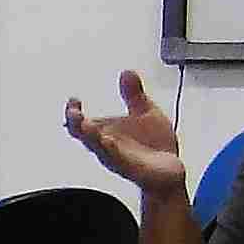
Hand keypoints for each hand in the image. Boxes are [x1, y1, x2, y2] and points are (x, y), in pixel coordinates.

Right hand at [61, 70, 185, 198]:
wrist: (171, 170)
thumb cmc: (155, 146)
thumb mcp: (146, 112)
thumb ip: (134, 94)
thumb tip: (127, 72)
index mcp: (105, 133)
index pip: (81, 124)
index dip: (73, 112)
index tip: (73, 100)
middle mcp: (106, 146)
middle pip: (83, 136)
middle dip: (76, 123)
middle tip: (73, 112)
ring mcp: (117, 158)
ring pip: (98, 147)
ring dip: (90, 136)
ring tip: (84, 124)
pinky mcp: (131, 168)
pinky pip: (118, 159)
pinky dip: (112, 150)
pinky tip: (108, 141)